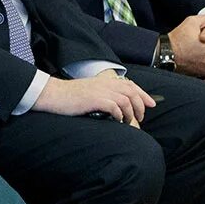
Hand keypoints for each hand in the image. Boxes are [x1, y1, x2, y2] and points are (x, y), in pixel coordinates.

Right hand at [33, 73, 155, 126]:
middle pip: (132, 92)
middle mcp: (105, 84)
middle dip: (140, 105)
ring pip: (126, 100)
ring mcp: (100, 91)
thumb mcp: (89, 91)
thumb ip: (103, 95)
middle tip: (140, 117)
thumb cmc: (69, 96)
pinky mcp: (95, 100)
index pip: (130, 85)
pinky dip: (120, 115)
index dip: (143, 94)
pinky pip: (115, 107)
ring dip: (130, 112)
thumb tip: (117, 107)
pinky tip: (118, 120)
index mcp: (104, 81)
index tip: (151, 103)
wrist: (53, 94)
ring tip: (128, 121)